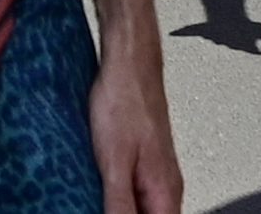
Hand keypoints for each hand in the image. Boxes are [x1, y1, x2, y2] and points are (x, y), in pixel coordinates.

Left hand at [87, 38, 183, 213]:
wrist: (129, 61)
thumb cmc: (125, 100)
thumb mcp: (114, 162)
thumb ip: (120, 204)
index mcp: (165, 193)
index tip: (106, 210)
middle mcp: (166, 186)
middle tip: (94, 201)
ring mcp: (155, 172)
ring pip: (140, 206)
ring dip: (118, 206)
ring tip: (94, 193)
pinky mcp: (142, 159)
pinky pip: (133, 189)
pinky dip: (115, 192)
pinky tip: (97, 184)